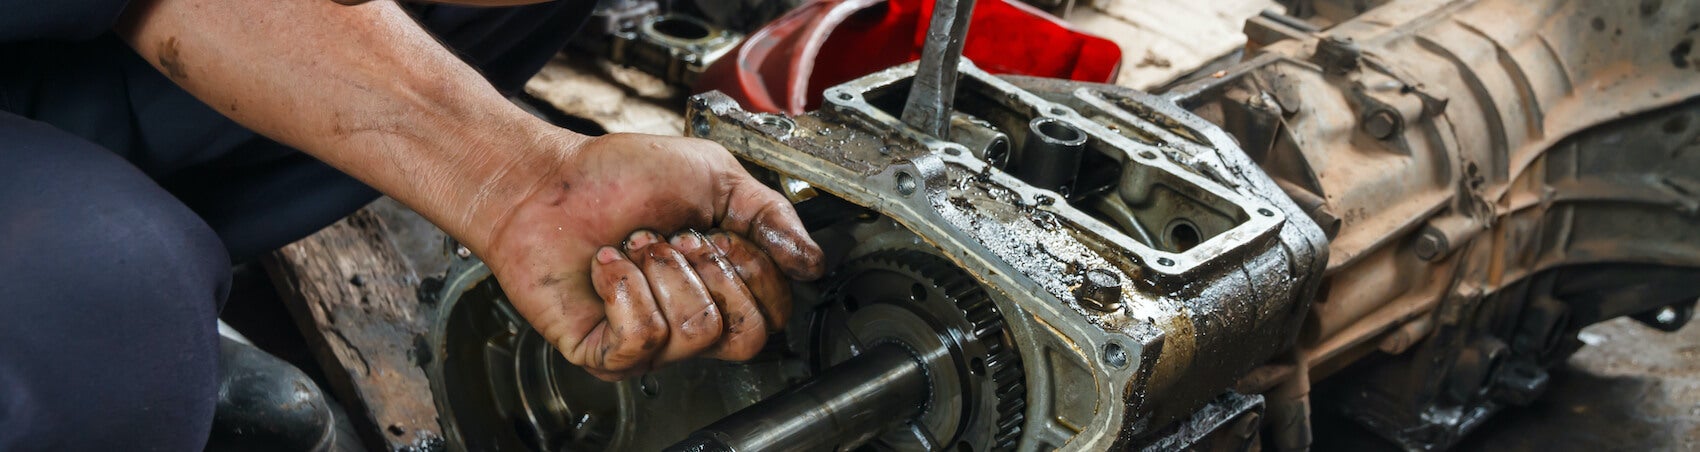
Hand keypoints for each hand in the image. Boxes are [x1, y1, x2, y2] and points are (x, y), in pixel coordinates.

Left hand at [476, 132, 825, 380]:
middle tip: (677, 238)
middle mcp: (692, 320)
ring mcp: (651, 343)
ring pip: (696, 332)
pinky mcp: (606, 353)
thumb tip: (812, 262)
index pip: (777, 314)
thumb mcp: (716, 177)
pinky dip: (624, 289)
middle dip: (714, 272)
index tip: (720, 231)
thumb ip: (771, 215)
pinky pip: (642, 339)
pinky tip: (608, 265)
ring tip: (636, 245)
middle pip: (748, 337)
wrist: (547, 181)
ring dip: (662, 272)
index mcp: (724, 286)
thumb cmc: (619, 178)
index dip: (756, 270)